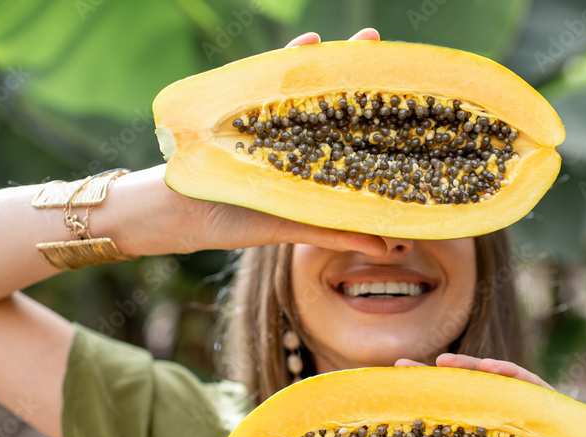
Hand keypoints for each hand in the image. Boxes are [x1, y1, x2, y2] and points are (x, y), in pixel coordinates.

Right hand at [128, 28, 387, 256]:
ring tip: (367, 40)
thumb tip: (385, 247)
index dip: (385, 124)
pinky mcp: (243, 108)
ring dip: (338, 62)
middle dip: (367, 81)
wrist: (168, 211)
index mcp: (311, 166)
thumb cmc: (225, 222)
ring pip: (311, 88)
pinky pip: (270, 78)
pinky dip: (290, 58)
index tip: (418, 106)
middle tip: (398, 58)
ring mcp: (271, 121)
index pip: (356, 140)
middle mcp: (295, 141)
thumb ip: (332, 232)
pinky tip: (311, 40)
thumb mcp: (284, 227)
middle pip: (339, 107)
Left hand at [393, 353, 585, 436]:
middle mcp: (506, 431)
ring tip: (434, 363)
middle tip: (397, 369)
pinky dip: (504, 373)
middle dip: (431, 385)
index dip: (420, 417)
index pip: (448, 430)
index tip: (386, 406)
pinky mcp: (555, 409)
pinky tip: (482, 367)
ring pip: (491, 386)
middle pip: (463, 402)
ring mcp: (530, 417)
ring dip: (463, 371)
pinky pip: (527, 384)